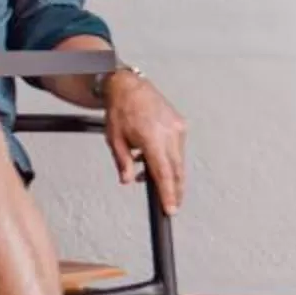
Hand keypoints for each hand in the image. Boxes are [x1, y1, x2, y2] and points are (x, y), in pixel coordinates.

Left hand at [104, 69, 185, 214]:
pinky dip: (169, 158)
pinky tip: (153, 158)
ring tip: (149, 175)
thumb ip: (123, 162)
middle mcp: (169, 133)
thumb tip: (127, 181)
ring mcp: (178, 128)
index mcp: (152, 138)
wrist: (130, 86)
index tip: (170, 208)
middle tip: (171, 205)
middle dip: (175, 190)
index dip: (168, 194)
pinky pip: (178, 148)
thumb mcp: (114, 139)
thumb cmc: (120, 109)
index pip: (164, 173)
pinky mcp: (181, 125)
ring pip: (179, 161)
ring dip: (169, 173)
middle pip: (177, 171)